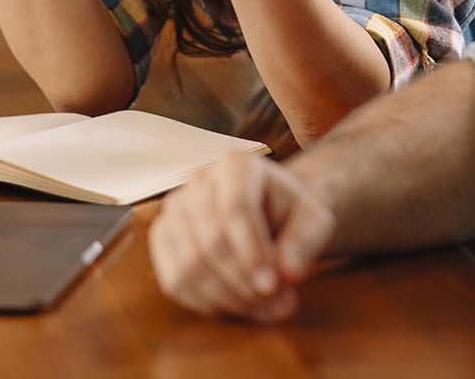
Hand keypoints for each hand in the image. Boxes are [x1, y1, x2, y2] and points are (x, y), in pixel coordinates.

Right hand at [148, 154, 336, 320]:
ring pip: (189, 265)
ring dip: (228, 298)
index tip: (272, 286)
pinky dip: (206, 303)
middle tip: (277, 305)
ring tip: (264, 310)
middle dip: (243, 282)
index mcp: (236, 164)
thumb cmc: (290, 215)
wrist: (267, 214)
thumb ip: (304, 243)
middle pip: (210, 241)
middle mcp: (198, 180)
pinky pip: (174, 280)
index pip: (235, 208)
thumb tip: (287, 274)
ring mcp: (174, 209)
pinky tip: (237, 306)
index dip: (252, 252)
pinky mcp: (162, 238)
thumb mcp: (312, 221)